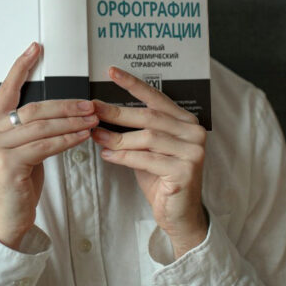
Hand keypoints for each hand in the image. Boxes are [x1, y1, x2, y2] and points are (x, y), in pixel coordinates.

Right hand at [0, 42, 96, 249]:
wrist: (5, 217)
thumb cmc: (17, 183)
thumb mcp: (21, 149)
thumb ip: (31, 129)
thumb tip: (61, 110)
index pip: (6, 88)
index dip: (21, 67)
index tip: (35, 48)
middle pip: (33, 108)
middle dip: (65, 104)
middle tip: (89, 104)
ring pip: (42, 126)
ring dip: (71, 122)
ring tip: (92, 119)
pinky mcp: (8, 164)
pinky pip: (45, 146)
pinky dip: (67, 140)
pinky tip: (82, 136)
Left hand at [91, 66, 207, 258]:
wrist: (178, 214)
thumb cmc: (161, 178)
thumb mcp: (147, 149)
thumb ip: (135, 131)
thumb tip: (102, 111)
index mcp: (186, 122)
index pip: (157, 98)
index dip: (133, 84)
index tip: (111, 72)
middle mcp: (193, 133)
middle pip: (149, 117)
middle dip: (117, 112)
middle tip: (92, 109)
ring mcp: (193, 152)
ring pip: (147, 138)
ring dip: (117, 137)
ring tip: (96, 135)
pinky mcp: (186, 171)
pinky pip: (147, 159)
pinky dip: (124, 156)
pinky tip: (108, 154)